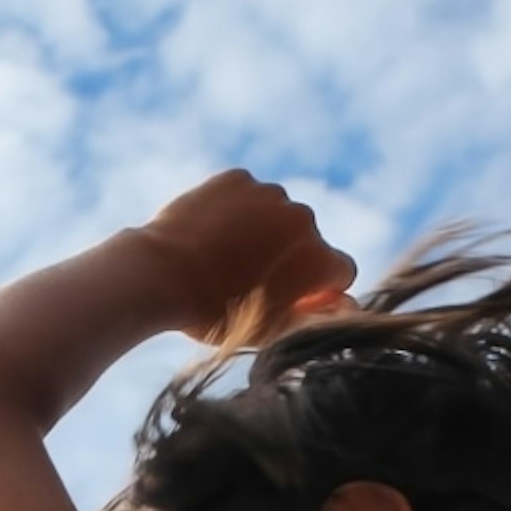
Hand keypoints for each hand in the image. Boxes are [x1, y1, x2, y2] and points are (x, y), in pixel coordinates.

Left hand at [133, 170, 358, 346]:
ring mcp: (269, 193)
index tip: (293, 298)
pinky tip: (211, 233)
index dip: (319, 288)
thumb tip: (348, 306)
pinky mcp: (237, 178)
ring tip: (226, 255)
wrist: (162, 275)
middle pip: (307, 239)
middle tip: (250, 277)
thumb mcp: (272, 331)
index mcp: (320, 258)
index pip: (340, 270)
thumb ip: (317, 319)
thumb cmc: (217, 314)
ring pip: (276, 214)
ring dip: (263, 230)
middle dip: (290, 256)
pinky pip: (245, 194)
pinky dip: (235, 210)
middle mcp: (303, 218)